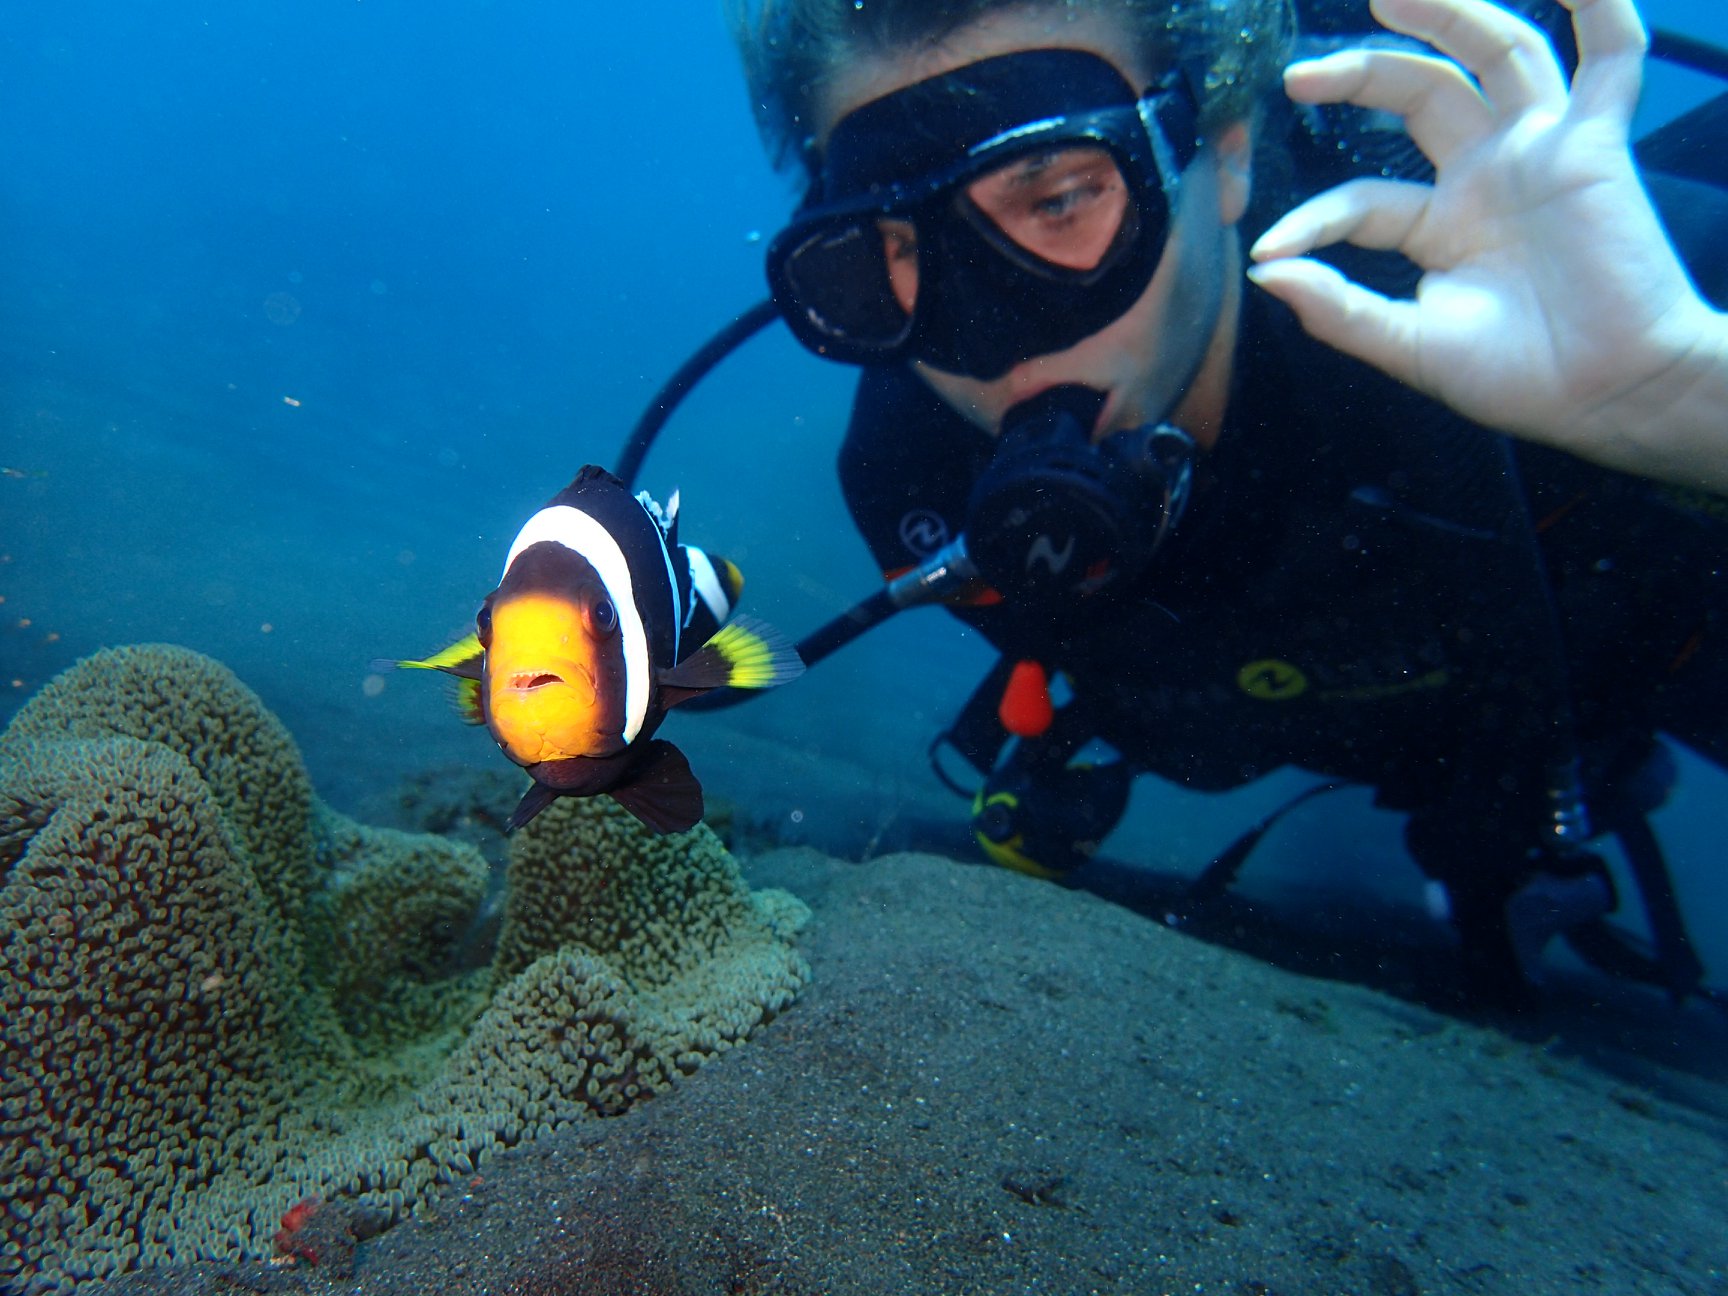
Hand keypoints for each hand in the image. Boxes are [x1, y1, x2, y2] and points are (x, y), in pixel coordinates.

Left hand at [1247, 0, 1727, 489]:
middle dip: (1361, 74)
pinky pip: (1611, 58)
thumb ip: (1340, 311)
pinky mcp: (1594, 146)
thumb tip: (1265, 276)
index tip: (1269, 249)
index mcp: (1440, 225)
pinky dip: (1600, 8)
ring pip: (1496, 56)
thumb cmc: (1518, 379)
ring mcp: (1539, 153)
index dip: (1314, 218)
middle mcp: (1486, 176)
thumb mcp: (1412, 347)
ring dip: (1449, 14)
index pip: (1361, 197)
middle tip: (1296, 76)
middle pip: (1421, 94)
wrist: (1609, 394)